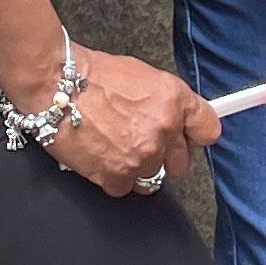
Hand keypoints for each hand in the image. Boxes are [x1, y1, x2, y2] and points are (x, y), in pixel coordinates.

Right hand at [44, 51, 218, 196]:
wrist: (56, 85)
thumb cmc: (94, 76)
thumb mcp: (144, 76)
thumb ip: (168, 102)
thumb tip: (181, 120)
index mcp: (175, 100)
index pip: (209, 130)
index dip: (194, 136)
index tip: (186, 139)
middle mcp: (164, 129)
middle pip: (181, 163)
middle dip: (163, 156)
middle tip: (140, 143)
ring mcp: (142, 155)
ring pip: (152, 179)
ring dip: (138, 169)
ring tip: (117, 149)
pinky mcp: (118, 174)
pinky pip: (125, 188)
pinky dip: (113, 178)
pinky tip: (101, 157)